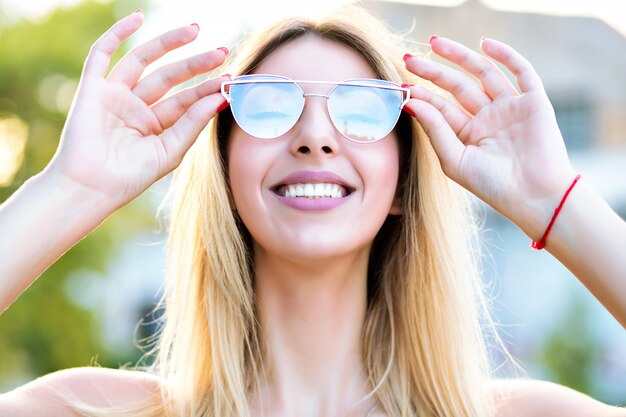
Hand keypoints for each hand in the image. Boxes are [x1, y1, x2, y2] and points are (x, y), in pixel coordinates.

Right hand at [46, 11, 228, 209]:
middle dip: (195, 64)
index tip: (229, 79)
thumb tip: (221, 98)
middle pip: (170, 77)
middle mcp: (136, 107)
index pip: (185, 100)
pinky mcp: (93, 89)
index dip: (207, 89)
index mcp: (154, 124)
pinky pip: (103, 54)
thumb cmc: (131, 176)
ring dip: (168, 43)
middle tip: (222, 51)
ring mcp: (114, 95)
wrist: (92, 186)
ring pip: (144, 60)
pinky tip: (137, 17)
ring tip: (194, 30)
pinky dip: (117, 34)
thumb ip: (193, 123)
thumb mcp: (170, 150)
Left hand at [403, 37, 576, 234]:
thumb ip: (435, 129)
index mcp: (468, 134)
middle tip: (409, 59)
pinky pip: (521, 72)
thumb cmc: (492, 185)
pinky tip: (485, 44)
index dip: (422, 94)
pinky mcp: (534, 102)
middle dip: (434, 71)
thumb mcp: (454, 159)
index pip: (441, 107)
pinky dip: (505, 56)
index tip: (402, 85)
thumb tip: (411, 102)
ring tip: (435, 44)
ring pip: (483, 73)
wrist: (534, 196)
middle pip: (457, 85)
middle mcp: (487, 118)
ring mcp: (510, 108)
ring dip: (461, 57)